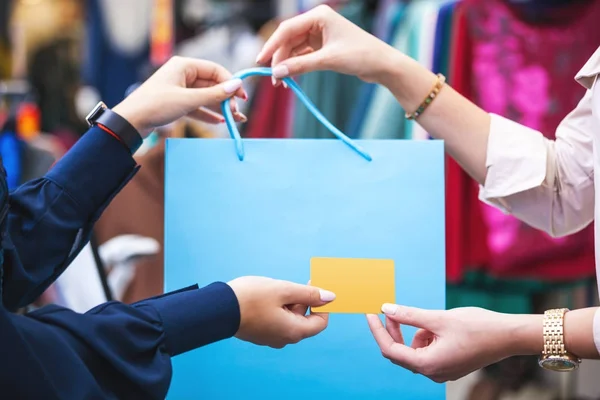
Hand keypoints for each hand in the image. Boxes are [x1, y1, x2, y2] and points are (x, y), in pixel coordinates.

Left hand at [112, 56, 247, 136]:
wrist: (130, 122)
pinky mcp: (177, 103)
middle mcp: (183, 74)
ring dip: (220, 108)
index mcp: (184, 65)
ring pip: (206, 97)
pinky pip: (198, 106)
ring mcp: (180, 89)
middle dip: (226, 98)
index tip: (241, 97)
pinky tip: (220, 121)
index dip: (230, 82)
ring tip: (236, 119)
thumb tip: (237, 86)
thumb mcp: (188, 100)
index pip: (215, 70)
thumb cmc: (155, 105)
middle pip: (212, 84)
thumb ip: (214, 94)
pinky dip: (208, 114)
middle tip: (237, 112)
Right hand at [227, 276, 335, 347]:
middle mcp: (283, 339)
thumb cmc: (251, 298)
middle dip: (303, 300)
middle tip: (292, 283)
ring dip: (288, 302)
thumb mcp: (284, 290)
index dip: (322, 305)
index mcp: (293, 331)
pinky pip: (276, 320)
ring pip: (289, 319)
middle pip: (303, 320)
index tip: (314, 288)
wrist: (218, 308)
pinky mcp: (259, 333)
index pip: (320, 323)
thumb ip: (308, 294)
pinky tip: (267, 296)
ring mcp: (270, 337)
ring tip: (276, 289)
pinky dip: (277, 307)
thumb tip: (330, 297)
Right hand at [256, 4, 395, 82]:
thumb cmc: (361, 55)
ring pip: (294, 49)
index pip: (287, 29)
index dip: (272, 45)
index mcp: (319, 16)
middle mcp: (317, 22)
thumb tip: (277, 72)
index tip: (261, 61)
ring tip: (282, 83)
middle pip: (289, 40)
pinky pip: (303, 56)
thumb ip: (301, 66)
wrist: (383, 65)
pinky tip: (291, 78)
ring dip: (287, 65)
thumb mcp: (328, 60)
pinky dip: (296, 67)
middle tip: (274, 79)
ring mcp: (320, 34)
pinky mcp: (323, 47)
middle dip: (280, 59)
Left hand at [366, 305, 542, 381]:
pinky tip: (441, 326)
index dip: (378, 331)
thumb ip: (409, 315)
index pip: (391, 350)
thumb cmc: (476, 326)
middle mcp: (433, 373)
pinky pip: (428, 350)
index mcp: (428, 365)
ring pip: (415, 349)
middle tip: (389, 309)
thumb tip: (386, 309)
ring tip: (434, 319)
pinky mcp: (449, 365)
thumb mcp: (438, 318)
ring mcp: (441, 371)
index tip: (369, 314)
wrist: (509, 335)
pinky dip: (427, 336)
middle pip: (401, 351)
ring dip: (416, 331)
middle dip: (394, 330)